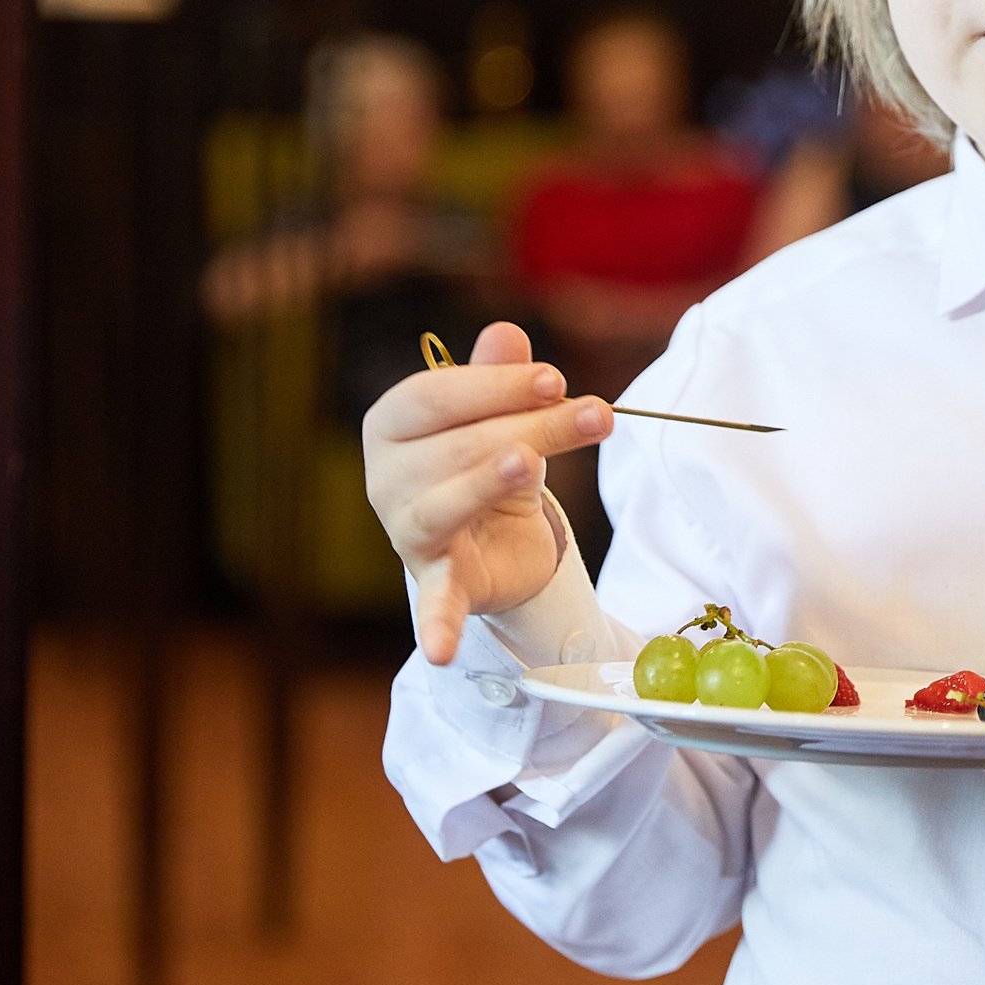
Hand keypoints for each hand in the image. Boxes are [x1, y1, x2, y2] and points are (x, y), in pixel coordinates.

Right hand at [363, 319, 612, 663]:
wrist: (499, 539)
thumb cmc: (493, 460)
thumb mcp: (504, 415)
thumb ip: (500, 378)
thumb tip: (505, 333)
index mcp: (392, 424)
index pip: (434, 395)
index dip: (494, 386)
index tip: (555, 379)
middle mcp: (385, 477)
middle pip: (457, 444)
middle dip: (533, 425)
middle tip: (599, 412)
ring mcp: (405, 532)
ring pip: (447, 503)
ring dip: (487, 482)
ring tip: (526, 462)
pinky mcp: (436, 582)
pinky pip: (433, 604)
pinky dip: (436, 627)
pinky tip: (442, 651)